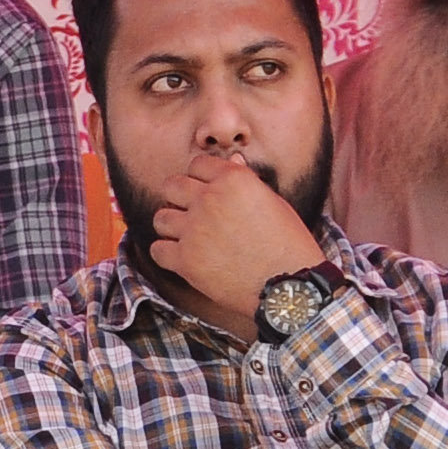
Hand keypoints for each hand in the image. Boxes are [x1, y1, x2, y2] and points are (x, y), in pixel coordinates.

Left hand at [147, 151, 323, 328]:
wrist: (290, 287)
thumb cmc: (289, 245)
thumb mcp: (274, 203)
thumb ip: (246, 182)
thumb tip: (231, 162)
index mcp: (233, 179)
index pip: (197, 164)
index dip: (200, 178)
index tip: (204, 191)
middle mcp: (209, 199)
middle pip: (171, 186)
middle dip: (179, 198)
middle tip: (191, 213)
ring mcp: (194, 229)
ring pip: (161, 218)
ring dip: (172, 227)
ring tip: (188, 238)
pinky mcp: (185, 260)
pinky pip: (157, 250)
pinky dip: (167, 254)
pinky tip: (183, 258)